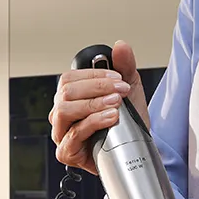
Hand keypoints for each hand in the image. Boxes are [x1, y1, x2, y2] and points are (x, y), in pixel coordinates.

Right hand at [49, 40, 147, 173]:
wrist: (137, 152)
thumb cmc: (128, 124)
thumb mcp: (129, 91)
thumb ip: (124, 67)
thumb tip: (121, 46)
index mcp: (70, 98)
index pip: (70, 79)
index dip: (93, 75)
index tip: (118, 77)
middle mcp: (62, 114)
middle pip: (66, 93)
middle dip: (96, 88)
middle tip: (120, 90)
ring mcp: (61, 134)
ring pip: (64, 111)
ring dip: (93, 104)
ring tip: (115, 104)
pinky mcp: (67, 152)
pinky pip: (74, 134)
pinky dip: (93, 123)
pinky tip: (110, 118)